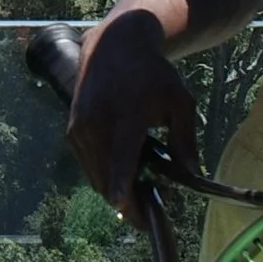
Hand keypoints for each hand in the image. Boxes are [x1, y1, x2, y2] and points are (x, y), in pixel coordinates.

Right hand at [65, 6, 196, 216]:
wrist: (114, 47)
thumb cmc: (152, 74)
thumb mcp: (180, 101)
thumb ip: (185, 139)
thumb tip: (190, 174)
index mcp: (127, 114)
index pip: (121, 155)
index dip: (121, 182)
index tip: (122, 205)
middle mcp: (97, 122)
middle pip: (106, 176)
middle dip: (127, 202)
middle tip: (151, 215)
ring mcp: (80, 127)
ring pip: (95, 176)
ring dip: (115, 191)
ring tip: (140, 194)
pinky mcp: (71, 132)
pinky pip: (87, 166)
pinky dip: (103, 176)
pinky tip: (121, 176)